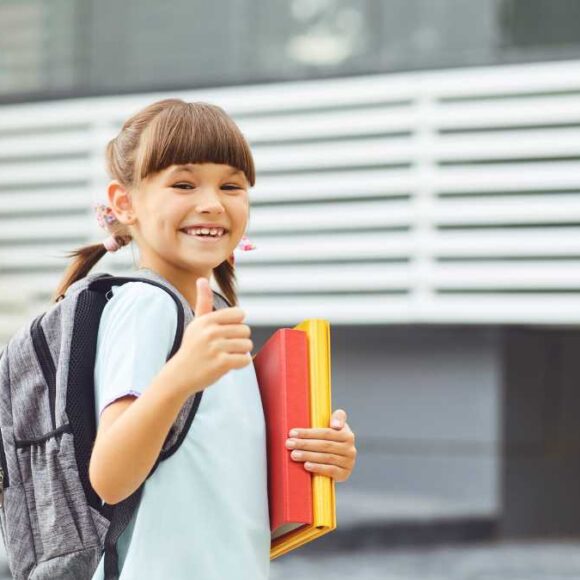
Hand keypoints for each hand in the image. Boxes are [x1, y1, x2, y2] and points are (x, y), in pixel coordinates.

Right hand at [168, 277, 252, 396]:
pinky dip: (240, 364)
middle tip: (224, 348)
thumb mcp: (197, 323)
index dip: (236, 325)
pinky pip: (245, 360)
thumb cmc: (192, 347)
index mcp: (207, 320)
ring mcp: (216, 348)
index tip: (224, 333)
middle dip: (239, 340)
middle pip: (246, 330)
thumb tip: (201, 279)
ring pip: (247, 345)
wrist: (180, 375)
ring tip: (225, 356)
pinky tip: (228, 365)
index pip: (239, 314)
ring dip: (240, 353)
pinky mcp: (221, 364)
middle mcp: (211, 331)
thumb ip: (203, 301)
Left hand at [285, 409, 356, 482]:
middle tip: (289, 443)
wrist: (340, 462)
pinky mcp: (344, 474)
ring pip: (326, 458)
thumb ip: (338, 418)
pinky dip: (317, 467)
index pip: (325, 433)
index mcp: (347, 435)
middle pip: (324, 445)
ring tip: (294, 454)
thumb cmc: (332, 440)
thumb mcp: (337, 427)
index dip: (308, 433)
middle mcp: (350, 449)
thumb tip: (335, 425)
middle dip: (304, 444)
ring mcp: (348, 463)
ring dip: (308, 456)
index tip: (292, 433)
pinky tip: (306, 465)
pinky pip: (330, 470)